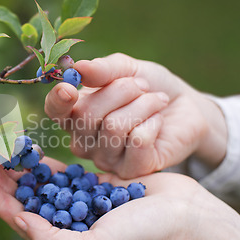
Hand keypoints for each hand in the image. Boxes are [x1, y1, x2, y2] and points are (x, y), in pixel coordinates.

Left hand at [0, 150, 239, 239]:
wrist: (186, 218)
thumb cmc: (143, 238)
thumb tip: (20, 222)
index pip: (23, 222)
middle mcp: (71, 225)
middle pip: (29, 200)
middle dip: (5, 182)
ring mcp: (83, 204)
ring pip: (43, 184)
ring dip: (21, 169)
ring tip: (0, 152)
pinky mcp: (96, 185)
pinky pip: (65, 173)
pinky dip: (47, 163)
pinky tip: (31, 152)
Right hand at [44, 53, 227, 177]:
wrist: (185, 107)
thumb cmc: (149, 86)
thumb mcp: (127, 69)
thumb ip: (103, 69)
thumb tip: (78, 68)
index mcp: (75, 113)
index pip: (54, 111)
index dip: (57, 101)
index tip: (70, 88)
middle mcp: (84, 141)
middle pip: (86, 115)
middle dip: (120, 91)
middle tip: (142, 86)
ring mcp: (105, 159)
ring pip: (114, 127)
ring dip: (142, 105)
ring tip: (156, 100)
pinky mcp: (131, 171)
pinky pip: (137, 141)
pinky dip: (153, 122)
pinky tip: (158, 122)